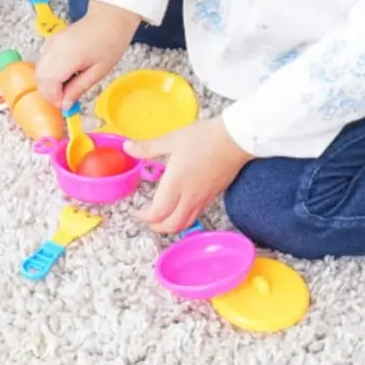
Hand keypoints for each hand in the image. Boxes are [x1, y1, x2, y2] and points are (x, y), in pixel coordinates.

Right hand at [36, 2, 140, 109]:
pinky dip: (50, 74)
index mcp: (68, 56)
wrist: (110, 18)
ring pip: (39, 71)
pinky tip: (66, 75)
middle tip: (67, 98)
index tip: (66, 105)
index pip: (49, 84)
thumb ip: (78, 88)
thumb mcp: (99, 71)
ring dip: (49, 84)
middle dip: (50, 93)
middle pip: (40, 78)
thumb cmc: (110, 42)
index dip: (55, 98)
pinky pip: (43, 63)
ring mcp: (50, 44)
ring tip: (68, 86)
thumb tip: (65, 105)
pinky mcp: (51, 42)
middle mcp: (54, 48)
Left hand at [124, 116, 252, 233]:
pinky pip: (196, 215)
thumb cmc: (204, 137)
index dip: (144, 217)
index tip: (136, 211)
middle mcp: (189, 196)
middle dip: (156, 226)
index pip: (157, 213)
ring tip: (161, 217)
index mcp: (176, 184)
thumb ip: (148, 147)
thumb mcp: (172, 140)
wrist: (237, 138)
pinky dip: (183, 218)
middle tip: (146, 218)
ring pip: (185, 223)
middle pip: (171, 225)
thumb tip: (127, 147)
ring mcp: (203, 198)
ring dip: (170, 225)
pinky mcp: (213, 196)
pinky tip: (179, 208)